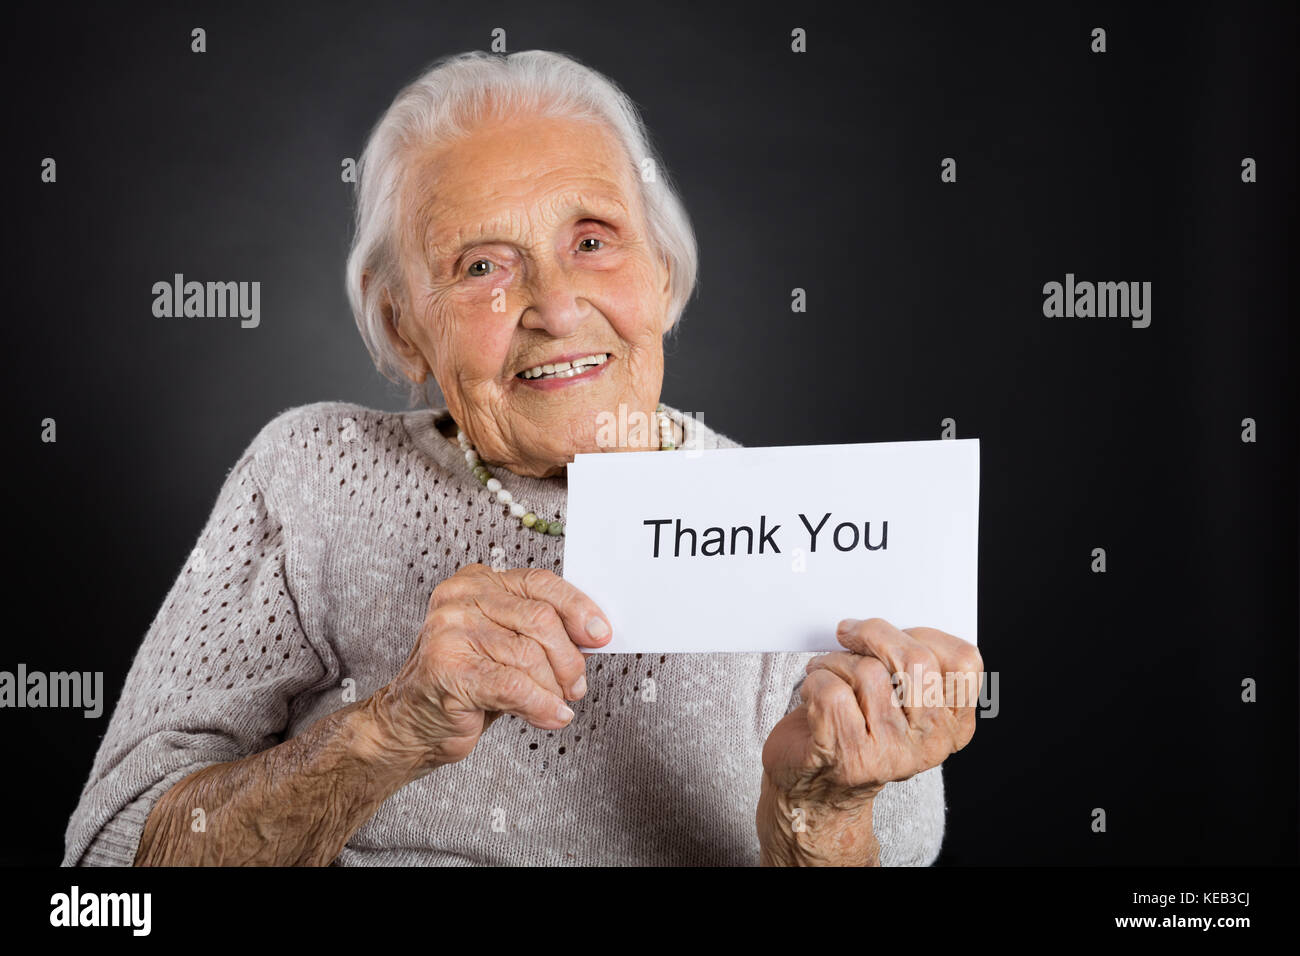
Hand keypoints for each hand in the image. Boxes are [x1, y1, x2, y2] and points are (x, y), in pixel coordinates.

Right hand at [361, 564, 611, 776]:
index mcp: (478, 582)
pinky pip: (512, 684)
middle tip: (575, 685)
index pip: (540, 583)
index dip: (578, 609)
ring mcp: (449, 630)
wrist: (409, 723)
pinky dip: (540, 705)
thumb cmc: (463, 683)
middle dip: (568, 658)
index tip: (600, 634)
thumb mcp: (504, 645)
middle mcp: (461, 598)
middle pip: (540, 619)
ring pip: (529, 655)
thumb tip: (592, 636)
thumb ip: (539, 632)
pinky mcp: (448, 668)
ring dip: (553, 688)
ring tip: (557, 703)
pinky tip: (551, 716)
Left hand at [758, 617, 981, 863]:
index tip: (891, 632)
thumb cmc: (854, 728)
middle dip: (874, 634)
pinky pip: (832, 692)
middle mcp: (931, 743)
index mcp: (953, 725)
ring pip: (868, 672)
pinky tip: (814, 693)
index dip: (923, 633)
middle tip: (848, 633)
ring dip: (835, 662)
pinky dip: (815, 681)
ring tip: (827, 672)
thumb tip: (889, 623)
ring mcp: (892, 754)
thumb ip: (912, 666)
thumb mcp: (900, 699)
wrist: (815, 787)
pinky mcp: (850, 757)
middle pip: (916, 660)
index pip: (963, 662)